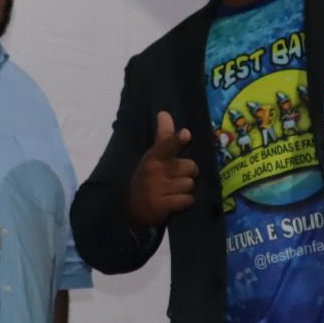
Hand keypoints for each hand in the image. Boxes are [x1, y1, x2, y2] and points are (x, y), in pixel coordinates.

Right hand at [126, 111, 197, 228]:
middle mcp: (156, 171)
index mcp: (154, 157)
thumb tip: (164, 113)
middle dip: (187, 174)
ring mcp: (158, 189)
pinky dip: (185, 202)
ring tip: (173, 191)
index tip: (186, 134)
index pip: (166, 145)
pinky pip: (187, 200)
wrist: (133, 209)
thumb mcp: (153, 157)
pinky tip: (175, 202)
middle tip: (175, 178)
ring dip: (186, 190)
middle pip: (191, 167)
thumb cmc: (148, 178)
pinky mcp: (163, 205)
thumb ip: (164, 137)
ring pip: (190, 185)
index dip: (177, 140)